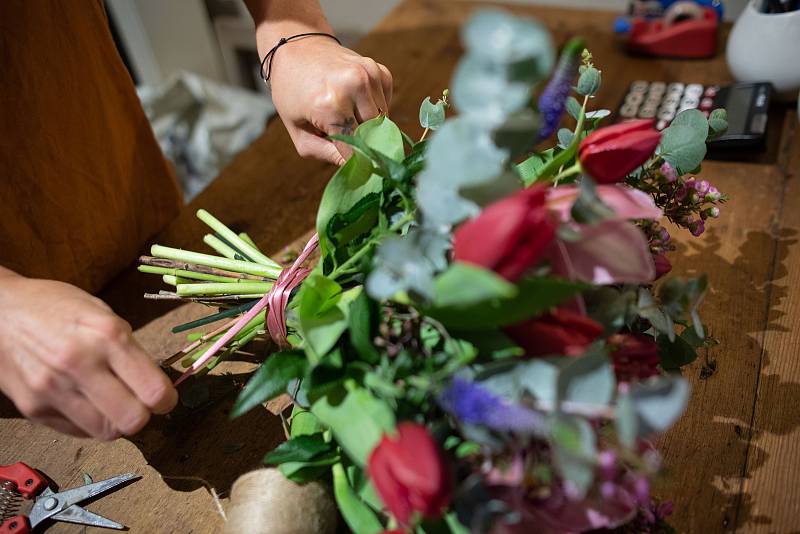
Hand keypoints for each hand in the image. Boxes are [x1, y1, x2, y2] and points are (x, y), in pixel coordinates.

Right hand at [0, 272, 177, 439]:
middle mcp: (80, 365)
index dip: (167, 400)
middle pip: (133, 421)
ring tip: (113, 403)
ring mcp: (53, 390)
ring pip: (105, 432)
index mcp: (107, 336)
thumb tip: (156, 384)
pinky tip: (86, 402)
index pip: (154, 391)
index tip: (165, 397)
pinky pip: (77, 431)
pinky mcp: (33, 408)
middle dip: (144, 416)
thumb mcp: (102, 314)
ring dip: (116, 422)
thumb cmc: (56, 307)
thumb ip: (129, 349)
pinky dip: (89, 422)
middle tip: (141, 404)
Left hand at [269, 36, 392, 165]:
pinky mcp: (378, 70)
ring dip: (368, 125)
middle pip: (372, 135)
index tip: (353, 167)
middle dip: (361, 141)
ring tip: (346, 115)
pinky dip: (375, 108)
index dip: (354, 161)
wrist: (296, 48)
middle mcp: (353, 87)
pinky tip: (355, 102)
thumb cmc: (292, 94)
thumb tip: (356, 168)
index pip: (355, 148)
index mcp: (329, 105)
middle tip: (343, 137)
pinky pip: (386, 103)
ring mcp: (369, 75)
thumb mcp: (299, 132)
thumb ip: (327, 155)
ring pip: (383, 120)